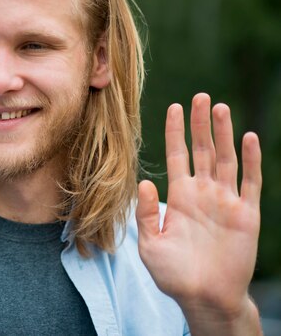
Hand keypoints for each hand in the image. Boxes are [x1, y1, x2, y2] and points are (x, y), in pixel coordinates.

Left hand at [136, 93, 261, 333]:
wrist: (205, 297)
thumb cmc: (174, 274)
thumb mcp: (150, 244)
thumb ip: (146, 214)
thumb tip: (145, 182)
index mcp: (180, 196)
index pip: (177, 155)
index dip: (175, 131)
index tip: (174, 107)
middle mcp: (203, 193)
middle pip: (203, 149)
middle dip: (200, 123)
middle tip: (200, 96)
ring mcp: (226, 201)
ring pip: (226, 159)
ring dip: (224, 133)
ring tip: (219, 107)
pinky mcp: (247, 214)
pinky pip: (250, 182)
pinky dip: (250, 160)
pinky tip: (249, 137)